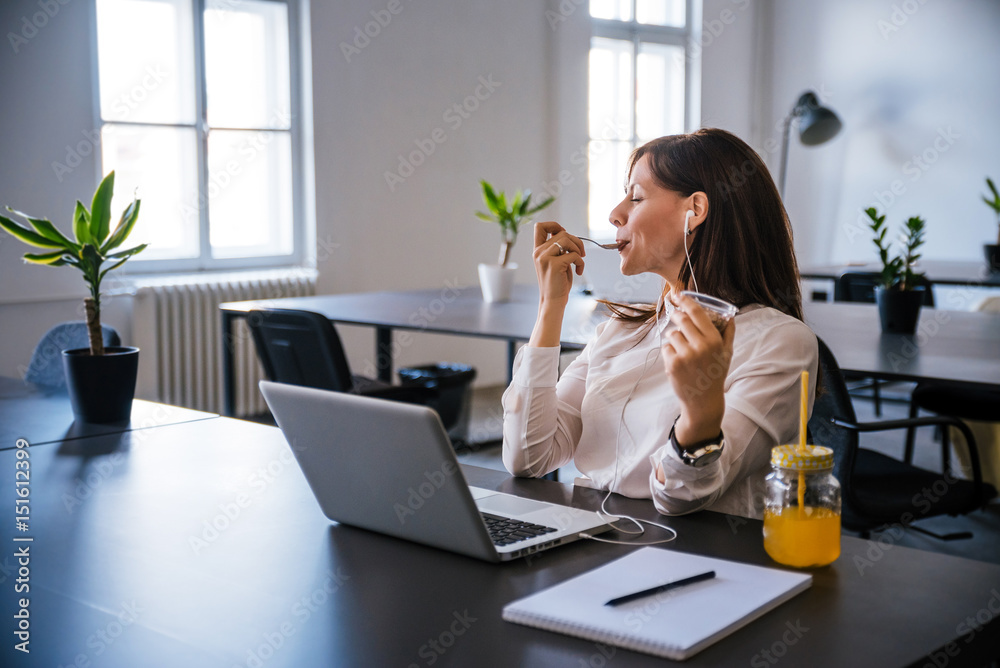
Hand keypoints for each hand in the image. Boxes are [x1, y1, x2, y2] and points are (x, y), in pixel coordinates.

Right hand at [532, 221, 584, 305]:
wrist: (553, 301)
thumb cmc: (558, 283)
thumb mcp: (556, 262)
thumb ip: (559, 249)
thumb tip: (568, 235)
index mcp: (538, 250)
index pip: (540, 226)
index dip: (555, 225)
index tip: (565, 235)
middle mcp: (539, 252)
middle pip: (562, 232)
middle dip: (576, 241)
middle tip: (581, 254)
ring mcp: (545, 258)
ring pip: (567, 240)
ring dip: (578, 250)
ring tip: (579, 261)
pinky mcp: (554, 265)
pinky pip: (573, 255)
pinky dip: (580, 262)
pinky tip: (579, 271)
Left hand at [660, 293, 734, 446]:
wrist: (703, 401)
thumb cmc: (715, 374)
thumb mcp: (727, 353)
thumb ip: (728, 333)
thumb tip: (730, 316)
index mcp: (714, 341)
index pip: (697, 313)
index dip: (686, 300)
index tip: (679, 294)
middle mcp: (700, 346)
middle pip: (681, 319)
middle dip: (677, 315)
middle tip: (676, 315)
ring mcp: (685, 355)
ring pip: (672, 334)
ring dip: (675, 338)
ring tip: (683, 350)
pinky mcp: (672, 364)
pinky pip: (666, 347)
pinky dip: (670, 352)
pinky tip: (679, 362)